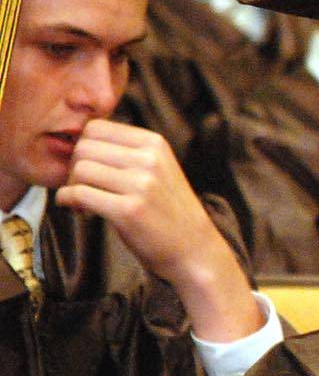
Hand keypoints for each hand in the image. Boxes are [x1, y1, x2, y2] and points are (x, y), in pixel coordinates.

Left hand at [55, 120, 260, 340]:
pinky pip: (78, 194)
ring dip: (71, 186)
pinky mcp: (128, 210)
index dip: (83, 148)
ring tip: (83, 202)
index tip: (90, 169)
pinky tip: (80, 211)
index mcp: (155, 143)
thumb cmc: (167, 210)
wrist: (193, 248)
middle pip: (84, 147)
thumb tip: (80, 143)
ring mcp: (141, 184)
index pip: (97, 127)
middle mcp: (149, 158)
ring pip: (79, 169)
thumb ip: (127, 152)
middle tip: (82, 187)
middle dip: (73, 168)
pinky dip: (68, 202)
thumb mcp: (157, 168)